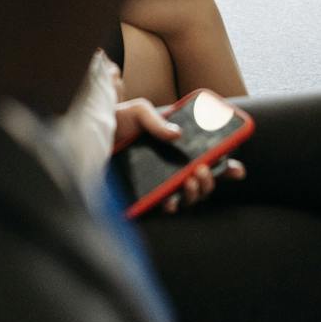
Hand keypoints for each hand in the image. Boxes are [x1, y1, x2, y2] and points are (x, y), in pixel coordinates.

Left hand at [112, 97, 243, 214]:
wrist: (83, 136)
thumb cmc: (114, 124)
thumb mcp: (138, 112)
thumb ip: (157, 119)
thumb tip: (177, 135)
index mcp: (175, 151)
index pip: (208, 163)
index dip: (226, 169)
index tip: (237, 170)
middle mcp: (170, 171)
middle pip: (202, 184)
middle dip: (211, 181)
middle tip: (202, 168)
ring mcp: (158, 186)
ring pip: (188, 199)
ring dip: (196, 193)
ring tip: (190, 178)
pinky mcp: (143, 198)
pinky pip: (164, 209)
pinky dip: (172, 206)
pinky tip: (170, 201)